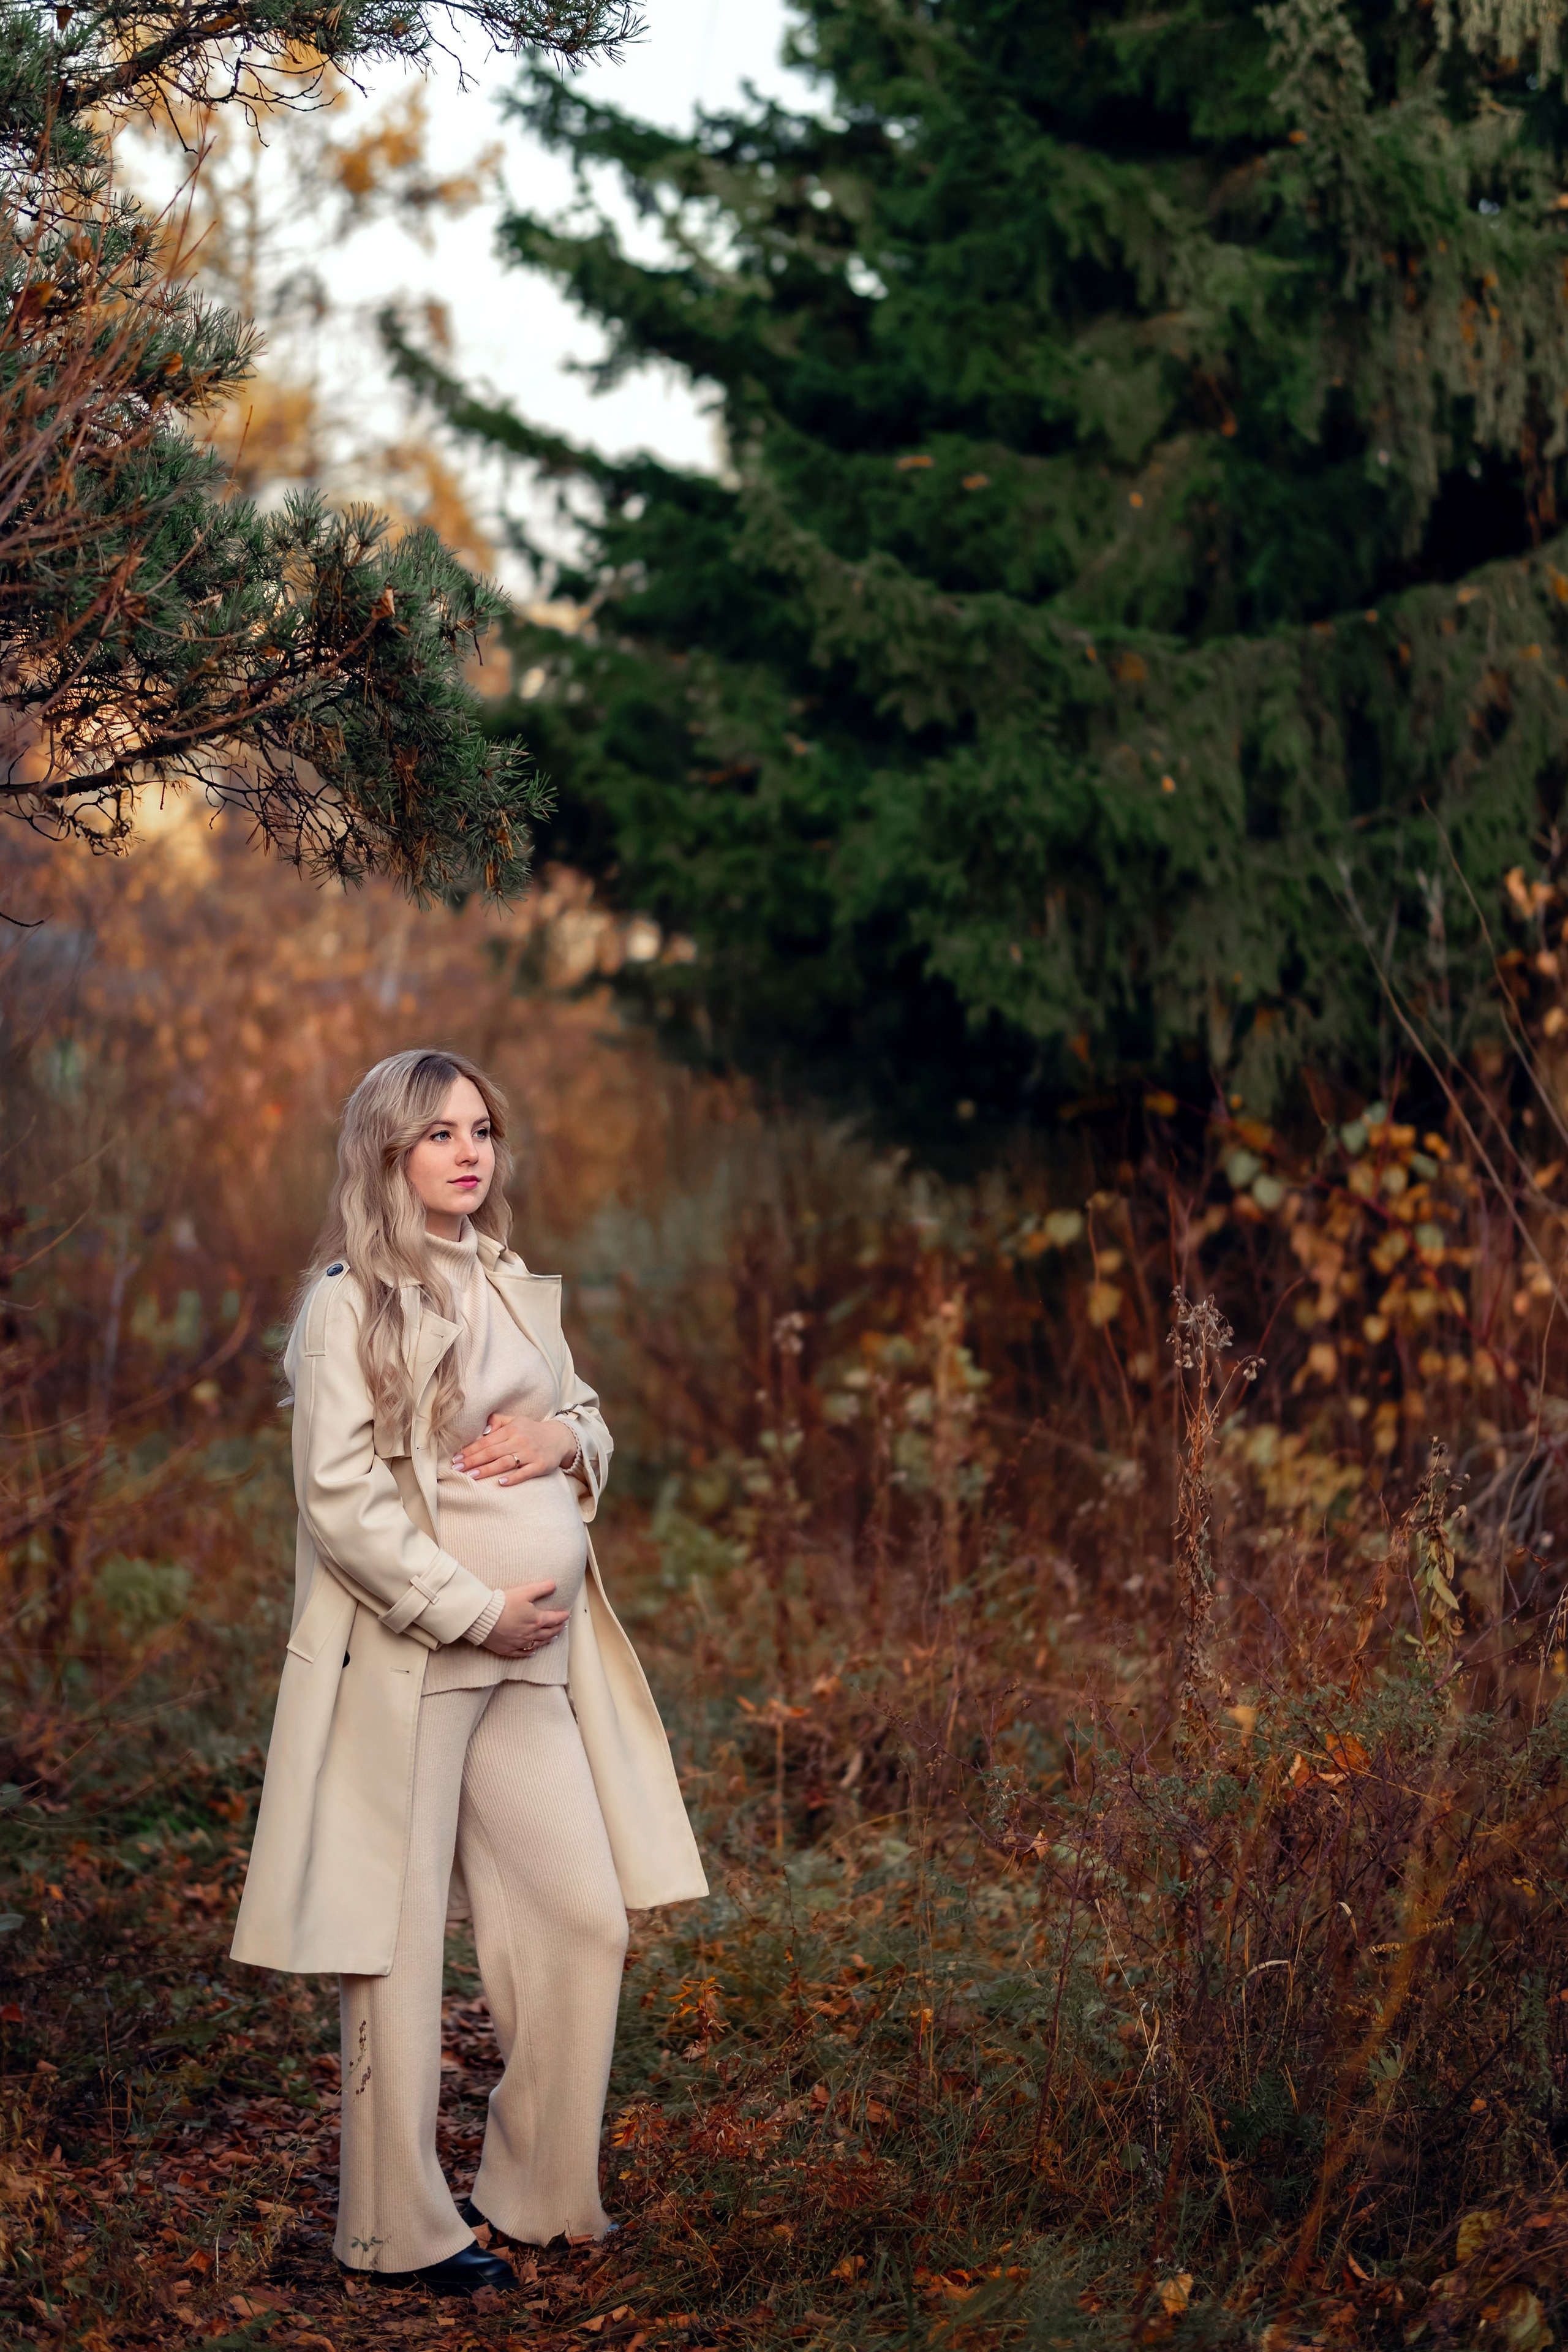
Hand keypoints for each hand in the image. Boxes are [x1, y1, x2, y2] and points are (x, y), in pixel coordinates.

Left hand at [454, 1413, 575, 1486]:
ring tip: (471, 1476)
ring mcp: (530, 1453)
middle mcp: (520, 1440)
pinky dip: (512, 1478)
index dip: (471, 1449)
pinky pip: (524, 1473)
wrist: (559, 1438)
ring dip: (486, 1470)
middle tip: (457, 1468)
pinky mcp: (540, 1465)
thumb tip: (483, 1431)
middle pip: (492, 1452)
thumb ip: (498, 1422)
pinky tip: (500, 1483)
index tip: (457, 1457)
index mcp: (512, 1429)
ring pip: (505, 1462)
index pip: (487, 1441)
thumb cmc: (532, 1431)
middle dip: (473, 1460)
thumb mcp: (516, 1420)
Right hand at [481, 1580, 568, 1657]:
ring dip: (547, 1640)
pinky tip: (532, 1652)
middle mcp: (530, 1633)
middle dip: (557, 1628)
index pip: (554, 1619)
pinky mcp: (508, 1649)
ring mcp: (519, 1643)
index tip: (566, 1615)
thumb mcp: (524, 1591)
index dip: (562, 1616)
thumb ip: (541, 1587)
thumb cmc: (503, 1603)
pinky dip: (529, 1652)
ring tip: (553, 1637)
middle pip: (548, 1632)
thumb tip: (554, 1584)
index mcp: (536, 1620)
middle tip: (563, 1626)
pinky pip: (522, 1653)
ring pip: (538, 1643)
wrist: (483, 1618)